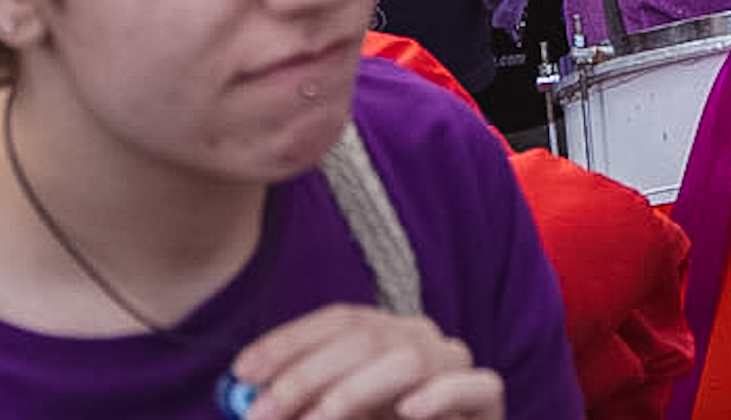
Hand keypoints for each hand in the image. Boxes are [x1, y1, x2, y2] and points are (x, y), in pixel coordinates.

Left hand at [229, 304, 500, 419]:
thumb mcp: (329, 419)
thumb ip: (299, 410)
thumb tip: (241, 397)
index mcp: (384, 335)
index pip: (338, 320)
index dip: (288, 341)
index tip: (243, 372)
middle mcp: (420, 339)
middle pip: (363, 337)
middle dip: (305, 376)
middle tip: (262, 414)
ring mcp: (456, 366)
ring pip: (408, 359)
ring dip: (354, 391)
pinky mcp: (489, 399)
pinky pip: (476, 384)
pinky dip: (441, 394)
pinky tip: (410, 411)